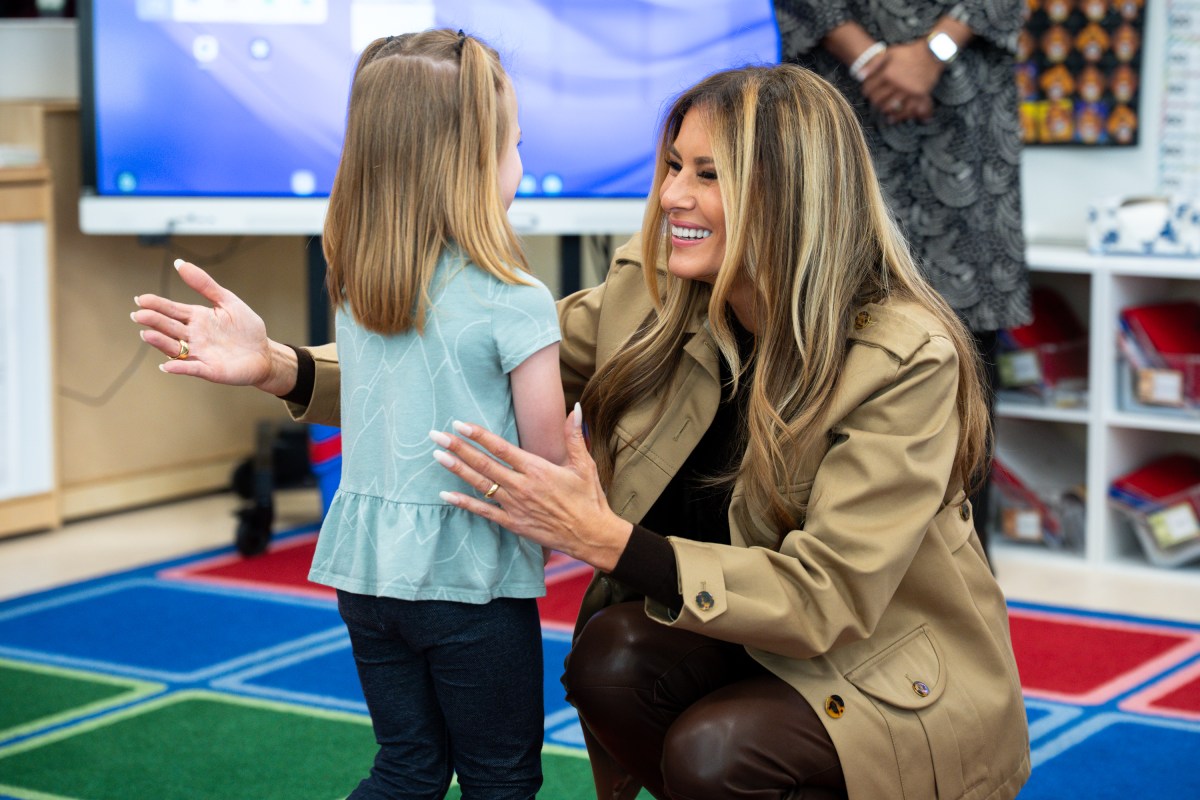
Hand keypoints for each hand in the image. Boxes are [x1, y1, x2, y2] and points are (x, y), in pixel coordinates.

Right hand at [131, 259, 295, 394]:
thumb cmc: (246, 328)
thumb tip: (179, 263)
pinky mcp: (209, 369)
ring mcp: (199, 353)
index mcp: (197, 318)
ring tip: (147, 334)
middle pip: (169, 327)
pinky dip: (179, 367)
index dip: (156, 304)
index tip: (141, 299)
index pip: (172, 310)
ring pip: (174, 347)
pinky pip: (191, 368)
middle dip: (154, 321)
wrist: (265, 353)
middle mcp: (193, 336)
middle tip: (139, 315)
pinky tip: (168, 365)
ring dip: (160, 342)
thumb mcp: (228, 301)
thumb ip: (205, 284)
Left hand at [430, 404, 632, 570]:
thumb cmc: (589, 498)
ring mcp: (515, 506)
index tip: (460, 424)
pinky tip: (446, 495)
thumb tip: (575, 407)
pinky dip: (464, 503)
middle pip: (484, 464)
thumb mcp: (584, 464)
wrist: (592, 535)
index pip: (501, 448)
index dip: (479, 435)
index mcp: (537, 469)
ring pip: (481, 485)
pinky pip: (484, 512)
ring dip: (457, 470)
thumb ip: (574, 435)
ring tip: (437, 456)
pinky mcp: (513, 523)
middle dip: (458, 448)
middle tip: (436, 435)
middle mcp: (522, 486)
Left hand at [861, 39, 941, 122]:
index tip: (868, 91)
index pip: (869, 89)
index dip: (866, 91)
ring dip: (884, 110)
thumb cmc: (909, 52)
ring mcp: (908, 91)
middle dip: (874, 101)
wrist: (933, 52)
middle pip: (877, 100)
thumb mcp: (889, 53)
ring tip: (883, 109)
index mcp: (887, 74)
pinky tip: (892, 118)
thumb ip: (873, 64)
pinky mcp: (919, 96)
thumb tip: (859, 76)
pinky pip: (906, 110)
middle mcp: (896, 84)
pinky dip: (898, 116)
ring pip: (889, 107)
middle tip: (875, 100)